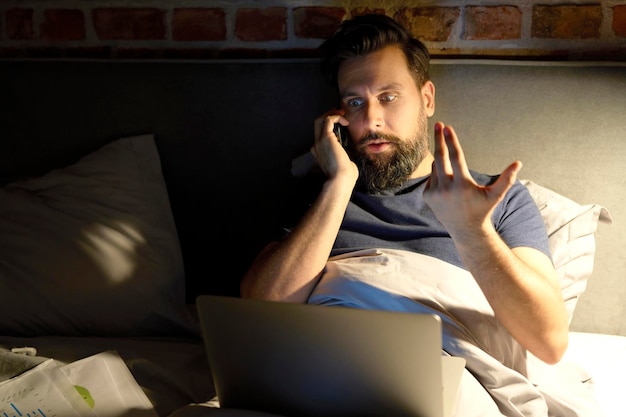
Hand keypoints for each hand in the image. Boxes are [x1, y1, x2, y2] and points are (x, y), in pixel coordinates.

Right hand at [311, 110, 354, 178]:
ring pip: (320, 120)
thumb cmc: (345, 176)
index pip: (320, 134)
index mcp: (319, 152)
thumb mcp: (343, 163)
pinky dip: (336, 117)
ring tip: (342, 113)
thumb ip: (342, 155)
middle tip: (340, 113)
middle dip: (328, 115)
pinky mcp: (326, 138)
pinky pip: (328, 120)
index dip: (329, 125)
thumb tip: (348, 151)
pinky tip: (345, 121)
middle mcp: (316, 145)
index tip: (340, 123)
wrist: (341, 179)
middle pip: (317, 124)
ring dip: (331, 114)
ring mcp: (319, 142)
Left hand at [423, 122, 521, 238]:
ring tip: (454, 173)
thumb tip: (518, 163)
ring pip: (436, 167)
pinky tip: (448, 184)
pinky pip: (432, 177)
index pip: (455, 157)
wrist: (465, 230)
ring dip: (443, 162)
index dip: (451, 141)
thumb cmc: (483, 210)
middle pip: (440, 157)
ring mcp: (434, 193)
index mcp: (462, 186)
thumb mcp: (496, 195)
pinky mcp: (427, 196)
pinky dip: (439, 174)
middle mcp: (446, 189)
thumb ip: (506, 179)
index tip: (447, 127)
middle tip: (438, 124)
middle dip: (439, 139)